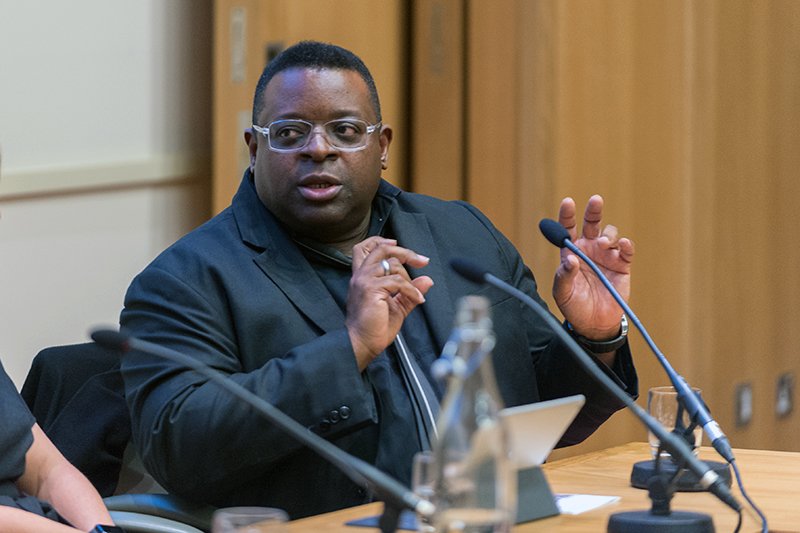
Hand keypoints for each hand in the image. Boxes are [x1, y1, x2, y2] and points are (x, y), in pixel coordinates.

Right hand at [346, 236, 433, 369]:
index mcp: (363, 277)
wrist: (362, 344)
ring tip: (416, 293)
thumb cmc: (374, 328)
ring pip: (392, 263)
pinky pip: (397, 281)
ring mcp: (364, 281)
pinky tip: (417, 299)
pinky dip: (411, 289)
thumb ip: (410, 290)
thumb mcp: (397, 305)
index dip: (382, 241)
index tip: (398, 245)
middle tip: (421, 261)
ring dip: (410, 277)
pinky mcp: (371, 289)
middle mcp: (361, 275)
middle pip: (381, 248)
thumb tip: (427, 280)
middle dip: (404, 251)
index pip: (365, 248)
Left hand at [552, 195, 633, 339]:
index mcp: (571, 252)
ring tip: (602, 243)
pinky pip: (626, 250)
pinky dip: (625, 245)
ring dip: (607, 234)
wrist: (594, 324)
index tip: (568, 202)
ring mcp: (606, 256)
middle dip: (593, 211)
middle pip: (592, 224)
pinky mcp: (622, 265)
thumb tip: (570, 259)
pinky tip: (622, 244)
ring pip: (609, 234)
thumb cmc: (574, 306)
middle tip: (595, 200)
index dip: (567, 215)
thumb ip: (564, 275)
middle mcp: (589, 250)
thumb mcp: (562, 292)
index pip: (568, 229)